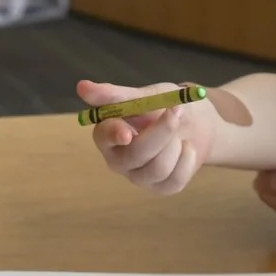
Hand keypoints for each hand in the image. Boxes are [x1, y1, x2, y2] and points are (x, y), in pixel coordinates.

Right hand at [78, 79, 219, 194]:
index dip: (113, 134)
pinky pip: (177, 178)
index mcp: (108, 135)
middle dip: (161, 132)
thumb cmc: (162, 107)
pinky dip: (188, 157)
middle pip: (135, 155)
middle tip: (177, 110)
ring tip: (179, 131)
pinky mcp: (162, 188)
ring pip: (159, 168)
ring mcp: (140, 177)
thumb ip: (114, 95)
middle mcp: (119, 160)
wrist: (195, 123)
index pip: (104, 137)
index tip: (126, 132)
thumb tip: (81, 87)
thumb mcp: (143, 96)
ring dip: (176, 143)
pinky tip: (185, 147)